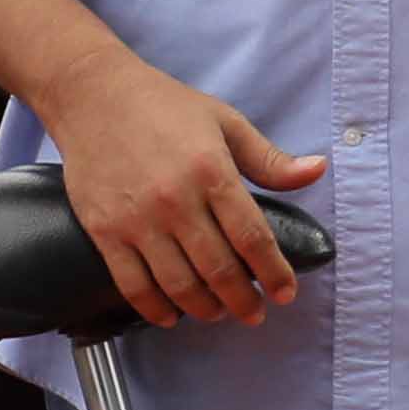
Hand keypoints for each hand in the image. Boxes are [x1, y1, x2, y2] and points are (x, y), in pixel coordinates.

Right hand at [57, 53, 324, 327]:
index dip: (274, 273)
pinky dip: (155, 309)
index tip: (285, 293)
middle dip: (243, 300)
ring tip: (217, 312)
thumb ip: (269, 158)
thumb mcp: (225, 121)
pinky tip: (171, 314)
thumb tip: (316, 171)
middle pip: (218, 269)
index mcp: (211, 171)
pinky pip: (133, 284)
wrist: (92, 95)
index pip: (252, 237)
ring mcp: (137, 219)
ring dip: (205, 308)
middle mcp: (175, 200)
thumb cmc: (163, 106)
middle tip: (254, 312)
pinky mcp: (104, 230)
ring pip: (178, 284)